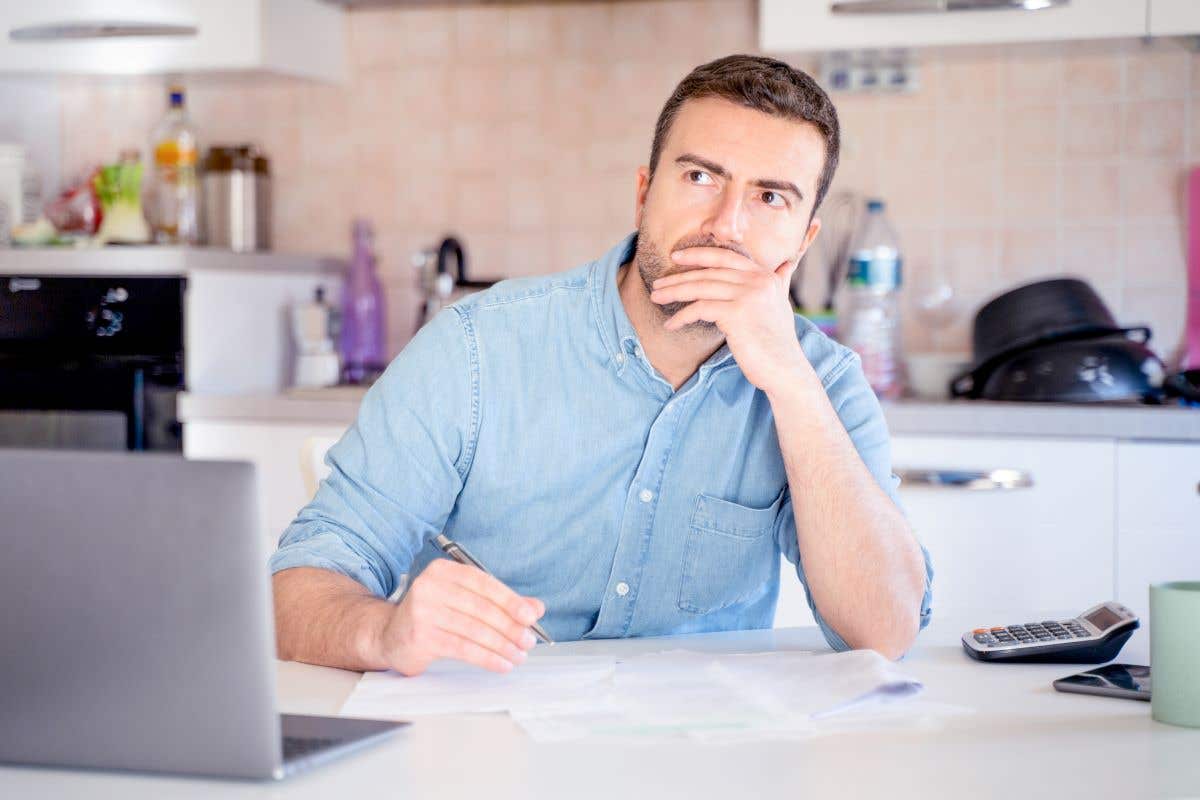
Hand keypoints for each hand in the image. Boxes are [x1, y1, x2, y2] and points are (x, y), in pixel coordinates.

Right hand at [373, 559, 544, 675]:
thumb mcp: (465, 602)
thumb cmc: (433, 616)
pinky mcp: (420, 637)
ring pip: (474, 630)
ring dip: (502, 645)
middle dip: (510, 627)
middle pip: (481, 608)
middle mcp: (430, 586)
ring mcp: (422, 612)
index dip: (510, 600)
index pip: (484, 583)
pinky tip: (502, 663)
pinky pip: (463, 648)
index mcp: (443, 571)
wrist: (390, 635)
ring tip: (518, 655)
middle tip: (528, 641)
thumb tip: (535, 608)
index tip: (530, 616)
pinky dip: (487, 658)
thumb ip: (500, 602)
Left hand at [649, 247, 807, 394]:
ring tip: (655, 298)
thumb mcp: (780, 304)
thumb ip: (780, 281)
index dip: (698, 255)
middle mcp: (758, 281)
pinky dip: (681, 316)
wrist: (785, 369)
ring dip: (673, 293)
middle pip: (708, 273)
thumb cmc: (777, 341)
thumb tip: (786, 264)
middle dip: (679, 277)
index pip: (725, 256)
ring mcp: (748, 296)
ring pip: (700, 288)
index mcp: (765, 276)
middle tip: (657, 284)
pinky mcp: (736, 314)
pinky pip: (699, 309)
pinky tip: (670, 324)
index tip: (676, 258)